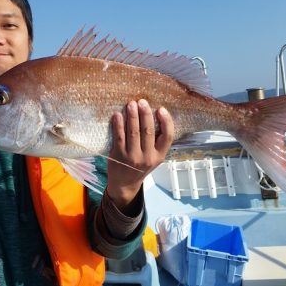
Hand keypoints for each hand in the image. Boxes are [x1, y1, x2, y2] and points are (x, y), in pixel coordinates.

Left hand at [106, 99, 173, 213]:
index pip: (168, 137)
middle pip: (148, 131)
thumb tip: (153, 115)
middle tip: (142, 101)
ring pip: (133, 132)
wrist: (124, 184)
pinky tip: (117, 115)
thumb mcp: (153, 157)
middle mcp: (147, 157)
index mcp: (159, 155)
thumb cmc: (139, 166)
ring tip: (130, 104)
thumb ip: (155, 141)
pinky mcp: (118, 156)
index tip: (161, 109)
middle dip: (145, 114)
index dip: (166, 121)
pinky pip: (119, 137)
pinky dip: (118, 125)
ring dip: (132, 116)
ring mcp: (132, 157)